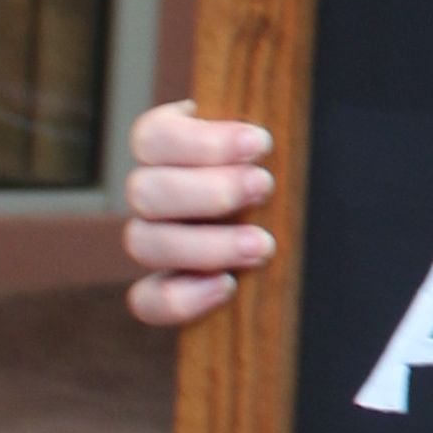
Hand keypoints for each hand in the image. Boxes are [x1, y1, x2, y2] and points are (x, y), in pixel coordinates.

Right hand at [123, 102, 275, 326]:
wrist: (289, 223)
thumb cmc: (282, 169)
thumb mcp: (276, 144)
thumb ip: (262, 135)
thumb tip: (274, 132)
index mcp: (169, 148)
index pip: (153, 138)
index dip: (200, 142)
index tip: (261, 143)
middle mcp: (152, 193)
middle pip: (144, 191)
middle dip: (210, 192)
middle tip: (264, 188)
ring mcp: (154, 239)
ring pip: (142, 242)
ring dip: (204, 245)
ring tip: (261, 245)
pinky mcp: (166, 284)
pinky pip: (147, 300)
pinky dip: (180, 297)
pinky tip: (226, 286)